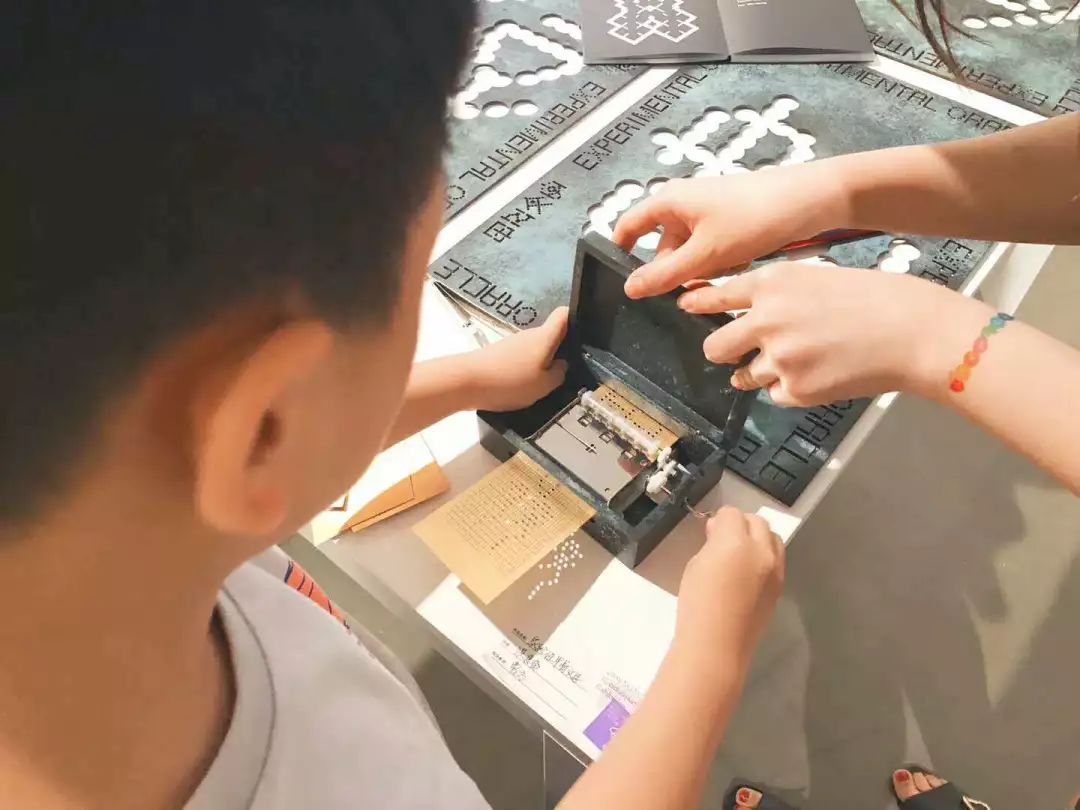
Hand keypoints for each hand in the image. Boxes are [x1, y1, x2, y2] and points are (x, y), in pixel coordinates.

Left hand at [465, 307, 569, 411]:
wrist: (466, 382)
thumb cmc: (509, 381)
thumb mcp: (543, 386)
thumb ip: (559, 374)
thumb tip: (563, 365)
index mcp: (544, 337)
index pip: (564, 314)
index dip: (576, 318)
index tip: (584, 334)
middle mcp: (529, 334)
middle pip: (551, 335)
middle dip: (561, 351)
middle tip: (567, 373)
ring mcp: (513, 342)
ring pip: (536, 348)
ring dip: (542, 363)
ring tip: (545, 385)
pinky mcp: (500, 353)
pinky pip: (522, 358)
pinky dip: (526, 369)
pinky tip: (524, 387)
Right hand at [612, 162, 848, 298]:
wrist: (811, 200)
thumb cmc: (753, 218)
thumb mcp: (705, 254)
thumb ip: (665, 275)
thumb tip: (629, 288)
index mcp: (668, 202)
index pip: (628, 227)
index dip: (621, 253)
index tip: (622, 283)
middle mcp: (683, 204)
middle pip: (662, 248)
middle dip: (675, 272)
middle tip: (690, 291)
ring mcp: (708, 213)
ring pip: (689, 253)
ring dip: (701, 271)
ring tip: (723, 276)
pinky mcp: (729, 222)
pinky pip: (711, 251)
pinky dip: (719, 264)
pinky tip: (739, 268)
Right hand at [674, 507, 783, 668]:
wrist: (717, 645)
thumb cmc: (697, 604)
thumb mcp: (696, 565)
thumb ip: (711, 544)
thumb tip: (719, 533)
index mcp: (735, 542)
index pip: (732, 514)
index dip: (719, 519)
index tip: (709, 531)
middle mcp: (762, 551)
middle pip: (757, 522)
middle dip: (740, 524)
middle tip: (722, 540)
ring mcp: (775, 570)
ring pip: (773, 539)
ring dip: (757, 538)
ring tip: (739, 555)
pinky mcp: (780, 588)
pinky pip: (776, 560)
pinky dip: (764, 557)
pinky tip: (747, 574)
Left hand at [677, 262, 993, 405]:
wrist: (914, 332)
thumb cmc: (877, 299)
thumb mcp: (818, 278)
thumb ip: (777, 294)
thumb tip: (746, 311)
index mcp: (771, 285)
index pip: (715, 296)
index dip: (698, 303)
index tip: (685, 307)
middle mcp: (766, 320)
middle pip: (714, 345)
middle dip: (724, 349)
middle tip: (740, 349)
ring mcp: (778, 359)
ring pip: (744, 374)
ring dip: (761, 371)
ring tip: (800, 360)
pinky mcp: (795, 390)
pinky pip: (775, 395)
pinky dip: (790, 389)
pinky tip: (819, 373)